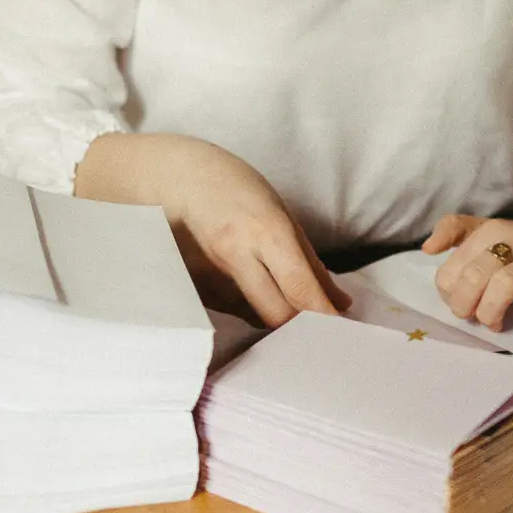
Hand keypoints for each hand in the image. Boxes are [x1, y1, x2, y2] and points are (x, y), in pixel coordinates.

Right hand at [74, 133, 347, 327]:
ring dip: (277, 318)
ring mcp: (210, 276)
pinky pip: (234, 311)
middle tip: (320, 328)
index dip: (324, 316)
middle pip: (277, 314)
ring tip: (288, 304)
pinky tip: (254, 292)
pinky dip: (252, 309)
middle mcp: (236, 256)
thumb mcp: (279, 213)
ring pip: (256, 317)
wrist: (168, 178)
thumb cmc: (231, 188)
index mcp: (264, 230)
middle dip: (301, 327)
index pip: (300, 287)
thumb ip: (310, 262)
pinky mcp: (194, 290)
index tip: (343, 333)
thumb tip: (341, 303)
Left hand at [421, 202, 512, 334]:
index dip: (451, 295)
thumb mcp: (495, 230)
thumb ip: (458, 231)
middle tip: (476, 316)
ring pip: (508, 283)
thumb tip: (426, 248)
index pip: (450, 270)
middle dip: (466, 305)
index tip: (466, 302)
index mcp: (493, 231)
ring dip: (493, 312)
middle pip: (475, 274)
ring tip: (497, 323)